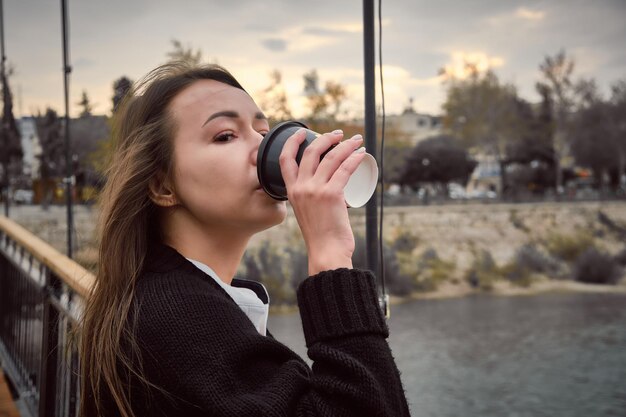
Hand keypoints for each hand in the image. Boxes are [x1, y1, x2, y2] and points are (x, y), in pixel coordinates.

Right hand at [279, 128, 365, 275]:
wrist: (326, 252)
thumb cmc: (321, 236)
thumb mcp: (306, 212)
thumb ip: (310, 200)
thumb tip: (327, 189)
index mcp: (291, 192)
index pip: (285, 159)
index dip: (293, 141)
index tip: (303, 131)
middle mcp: (301, 188)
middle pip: (311, 152)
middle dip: (326, 138)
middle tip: (340, 134)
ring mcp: (315, 190)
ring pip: (331, 158)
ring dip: (346, 145)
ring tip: (357, 141)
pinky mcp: (332, 195)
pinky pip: (345, 169)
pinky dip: (354, 158)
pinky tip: (361, 154)